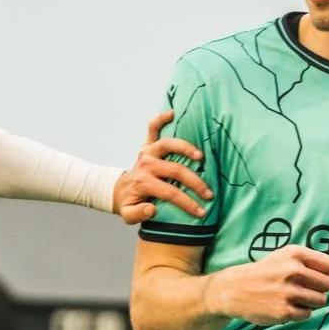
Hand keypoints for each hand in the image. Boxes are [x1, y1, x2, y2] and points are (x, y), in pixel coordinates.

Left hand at [112, 110, 210, 224]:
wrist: (120, 190)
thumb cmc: (129, 203)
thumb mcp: (128, 215)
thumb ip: (138, 214)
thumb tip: (152, 209)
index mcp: (143, 182)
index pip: (170, 192)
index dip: (187, 203)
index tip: (201, 212)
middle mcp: (146, 165)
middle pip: (175, 170)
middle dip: (195, 183)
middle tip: (209, 193)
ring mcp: (147, 152)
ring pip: (167, 144)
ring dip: (185, 147)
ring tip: (200, 156)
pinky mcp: (147, 144)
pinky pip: (152, 127)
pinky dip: (161, 118)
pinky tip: (173, 113)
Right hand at [202, 245, 328, 324]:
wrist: (234, 289)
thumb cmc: (267, 272)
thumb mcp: (290, 261)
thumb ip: (321, 268)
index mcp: (295, 253)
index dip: (323, 273)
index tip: (308, 275)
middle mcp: (293, 271)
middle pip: (328, 285)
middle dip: (317, 289)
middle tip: (297, 287)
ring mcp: (288, 292)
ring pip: (321, 301)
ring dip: (310, 302)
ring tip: (291, 297)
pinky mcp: (284, 311)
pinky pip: (307, 314)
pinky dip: (299, 313)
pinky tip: (284, 306)